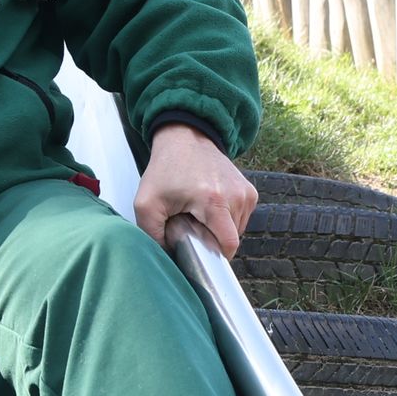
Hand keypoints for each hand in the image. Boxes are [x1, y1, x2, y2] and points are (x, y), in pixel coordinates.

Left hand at [136, 121, 255, 252]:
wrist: (185, 137)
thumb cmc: (165, 169)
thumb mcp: (146, 204)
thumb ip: (152, 235)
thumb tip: (168, 258)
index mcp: (214, 202)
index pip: (228, 245)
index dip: (214, 255)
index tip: (197, 250)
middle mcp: (236, 196)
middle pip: (231, 239)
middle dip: (212, 240)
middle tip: (191, 226)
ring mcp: (246, 193)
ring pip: (238, 230)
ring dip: (219, 229)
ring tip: (200, 215)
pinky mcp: (250, 190)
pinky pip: (241, 217)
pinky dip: (226, 218)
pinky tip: (210, 207)